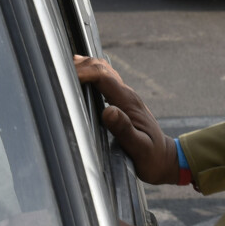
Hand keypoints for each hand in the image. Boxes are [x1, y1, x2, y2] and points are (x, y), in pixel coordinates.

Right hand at [75, 55, 178, 185]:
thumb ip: (124, 129)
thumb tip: (108, 111)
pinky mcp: (122, 101)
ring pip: (103, 71)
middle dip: (81, 65)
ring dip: (85, 66)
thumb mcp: (139, 148)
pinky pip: (105, 80)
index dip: (84, 72)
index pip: (103, 77)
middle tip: (59, 69)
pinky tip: (80, 75)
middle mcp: (127, 95)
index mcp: (129, 102)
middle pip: (102, 68)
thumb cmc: (152, 158)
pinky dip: (90, 73)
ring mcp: (125, 97)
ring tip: (65, 67)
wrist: (165, 159)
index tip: (66, 77)